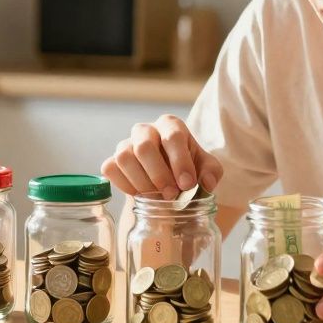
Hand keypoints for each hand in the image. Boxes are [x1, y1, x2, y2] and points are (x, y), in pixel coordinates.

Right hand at [100, 115, 222, 199]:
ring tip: (157, 197)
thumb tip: (207, 183)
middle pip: (144, 147)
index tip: (187, 185)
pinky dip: (125, 185)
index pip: (173, 137)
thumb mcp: (207, 169)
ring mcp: (126, 144)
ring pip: (124, 158)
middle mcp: (146, 130)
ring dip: (142, 182)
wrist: (169, 182)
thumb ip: (211, 172)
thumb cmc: (189, 169)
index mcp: (171, 125)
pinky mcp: (112, 160)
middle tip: (171, 195)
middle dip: (158, 175)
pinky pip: (111, 169)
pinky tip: (141, 196)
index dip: (180, 162)